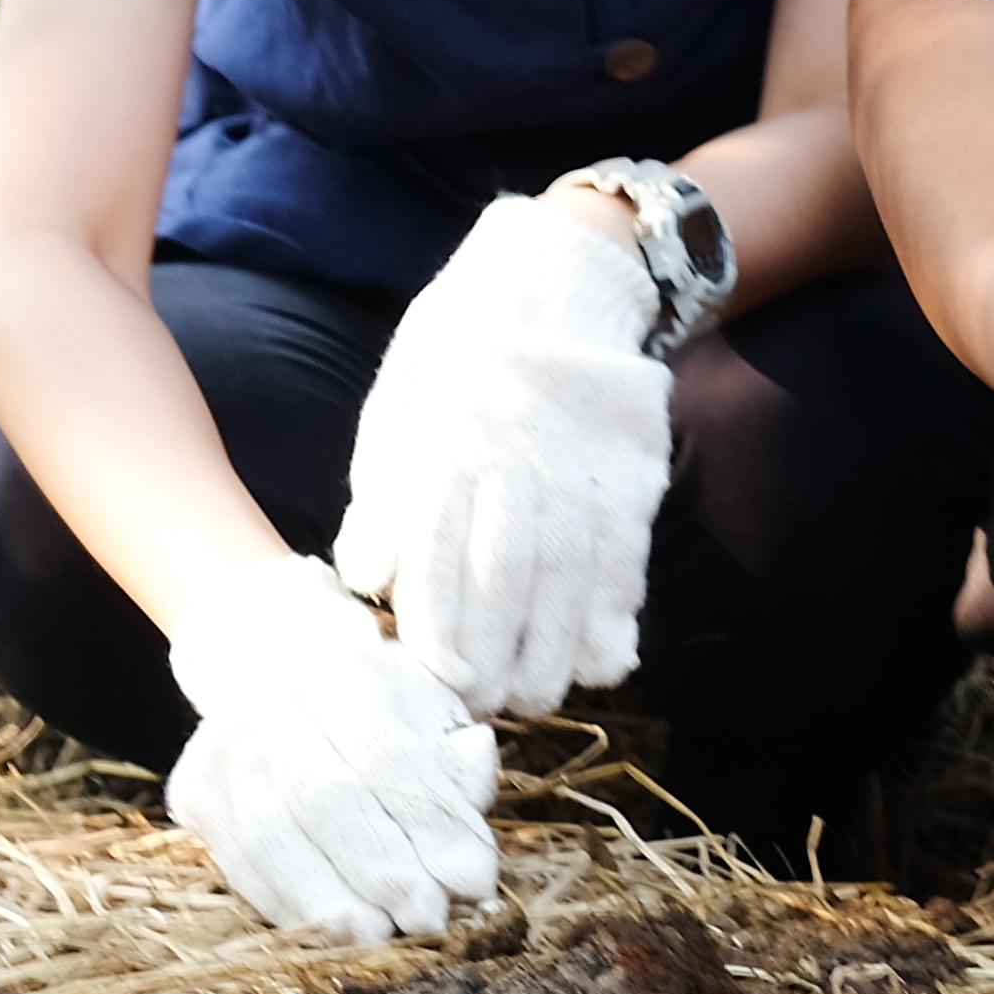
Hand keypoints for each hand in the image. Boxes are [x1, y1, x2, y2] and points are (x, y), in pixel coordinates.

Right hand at [163, 554, 503, 941]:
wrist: (274, 668)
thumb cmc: (375, 704)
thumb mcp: (430, 710)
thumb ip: (455, 757)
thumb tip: (472, 798)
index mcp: (344, 672)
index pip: (390, 760)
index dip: (434, 828)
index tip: (473, 883)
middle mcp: (273, 703)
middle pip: (328, 801)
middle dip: (387, 872)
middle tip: (430, 919)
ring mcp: (223, 746)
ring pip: (274, 838)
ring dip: (333, 901)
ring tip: (383, 935)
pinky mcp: (195, 791)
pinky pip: (240, 863)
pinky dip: (290, 906)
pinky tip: (334, 932)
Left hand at [330, 189, 676, 720]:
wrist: (554, 284)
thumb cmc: (455, 360)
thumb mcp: (397, 415)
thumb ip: (384, 501)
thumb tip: (368, 579)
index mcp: (444, 455)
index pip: (437, 561)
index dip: (439, 631)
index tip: (437, 682)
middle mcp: (511, 472)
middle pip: (506, 583)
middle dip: (495, 658)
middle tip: (485, 708)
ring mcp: (575, 477)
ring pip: (567, 581)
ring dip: (556, 652)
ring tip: (541, 699)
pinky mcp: (624, 480)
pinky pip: (623, 557)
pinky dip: (617, 612)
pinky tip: (608, 661)